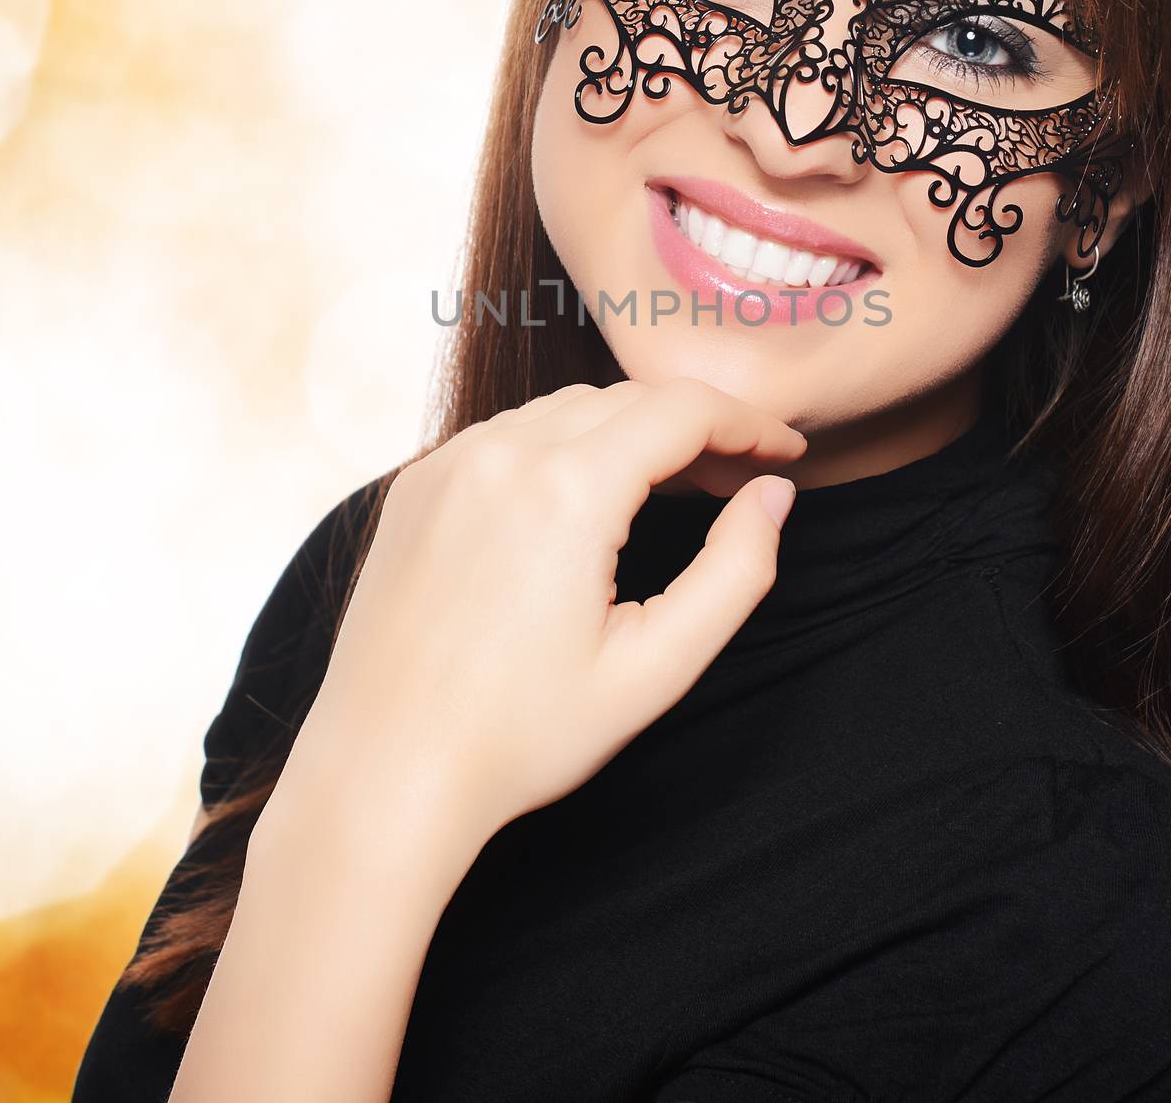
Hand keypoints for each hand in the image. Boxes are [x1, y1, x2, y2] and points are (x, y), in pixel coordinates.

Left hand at [283, 377, 806, 848]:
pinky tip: (587, 498)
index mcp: (567, 489)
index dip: (750, 423)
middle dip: (698, 426)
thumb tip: (774, 494)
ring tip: (675, 485)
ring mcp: (448, 462)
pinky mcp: (415, 485)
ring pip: (568, 407)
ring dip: (632, 430)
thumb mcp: (656, 667)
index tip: (788, 456)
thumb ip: (736, 571)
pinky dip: (566, 444)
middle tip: (741, 481)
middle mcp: (501, 453)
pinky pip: (510, 434)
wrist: (383, 772)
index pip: (684, 408)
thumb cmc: (521, 736)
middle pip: (629, 399)